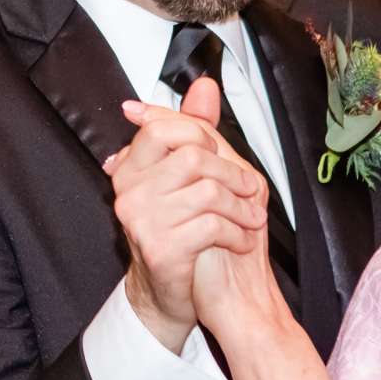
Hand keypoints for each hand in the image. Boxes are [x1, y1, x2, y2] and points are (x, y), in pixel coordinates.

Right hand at [100, 76, 268, 350]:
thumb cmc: (177, 230)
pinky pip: (213, 226)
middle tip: (249, 190)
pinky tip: (242, 241)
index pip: (163, 129)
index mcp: (130, 169)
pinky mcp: (161, 249)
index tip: (216, 152)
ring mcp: (142, 221)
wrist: (167, 293)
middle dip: (232, 174)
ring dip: (242, 208)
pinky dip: (238, 234)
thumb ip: (190, 130)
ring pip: (209, 193)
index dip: (199, 135)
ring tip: (251, 218)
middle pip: (193, 157)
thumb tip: (205, 85)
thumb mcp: (180, 178)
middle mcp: (128, 192)